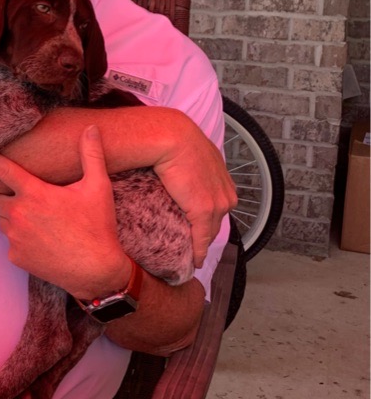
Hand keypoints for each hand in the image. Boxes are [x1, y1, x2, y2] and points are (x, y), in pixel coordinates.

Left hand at [0, 126, 132, 297]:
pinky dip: (21, 240)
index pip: (2, 170)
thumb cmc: (97, 227)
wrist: (96, 271)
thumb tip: (91, 128)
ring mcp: (15, 238)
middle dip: (9, 198)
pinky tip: (41, 241)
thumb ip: (91, 155)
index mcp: (34, 193)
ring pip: (2, 221)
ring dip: (13, 218)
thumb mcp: (98, 187)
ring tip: (39, 221)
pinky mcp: (16, 257)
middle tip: (31, 201)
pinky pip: (10, 243)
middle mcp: (19, 215)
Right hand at [151, 117, 236, 266]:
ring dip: (201, 244)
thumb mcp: (192, 153)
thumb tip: (178, 168)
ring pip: (209, 232)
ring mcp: (217, 204)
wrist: (172, 137)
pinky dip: (198, 252)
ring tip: (190, 255)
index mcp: (224, 180)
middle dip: (206, 234)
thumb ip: (192, 165)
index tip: (199, 229)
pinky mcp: (203, 212)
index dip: (209, 220)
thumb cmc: (176, 139)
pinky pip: (201, 238)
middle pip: (216, 222)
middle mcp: (226, 194)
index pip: (218, 207)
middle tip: (192, 245)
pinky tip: (194, 260)